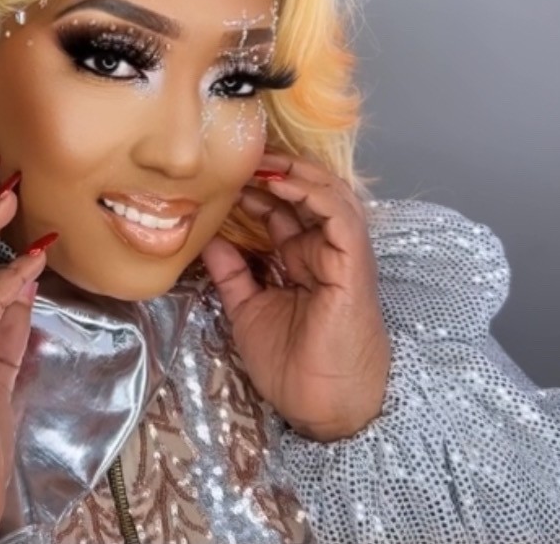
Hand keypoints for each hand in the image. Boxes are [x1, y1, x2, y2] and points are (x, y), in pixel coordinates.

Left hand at [200, 152, 390, 441]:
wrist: (322, 406)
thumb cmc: (292, 366)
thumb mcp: (247, 308)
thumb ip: (231, 272)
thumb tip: (206, 237)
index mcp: (301, 260)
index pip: (281, 209)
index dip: (255, 187)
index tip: (223, 171)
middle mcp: (323, 251)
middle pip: (304, 195)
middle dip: (273, 171)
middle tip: (239, 153)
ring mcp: (341, 255)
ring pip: (327, 196)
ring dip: (294, 174)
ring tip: (260, 160)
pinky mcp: (353, 265)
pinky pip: (340, 217)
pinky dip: (314, 194)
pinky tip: (283, 183)